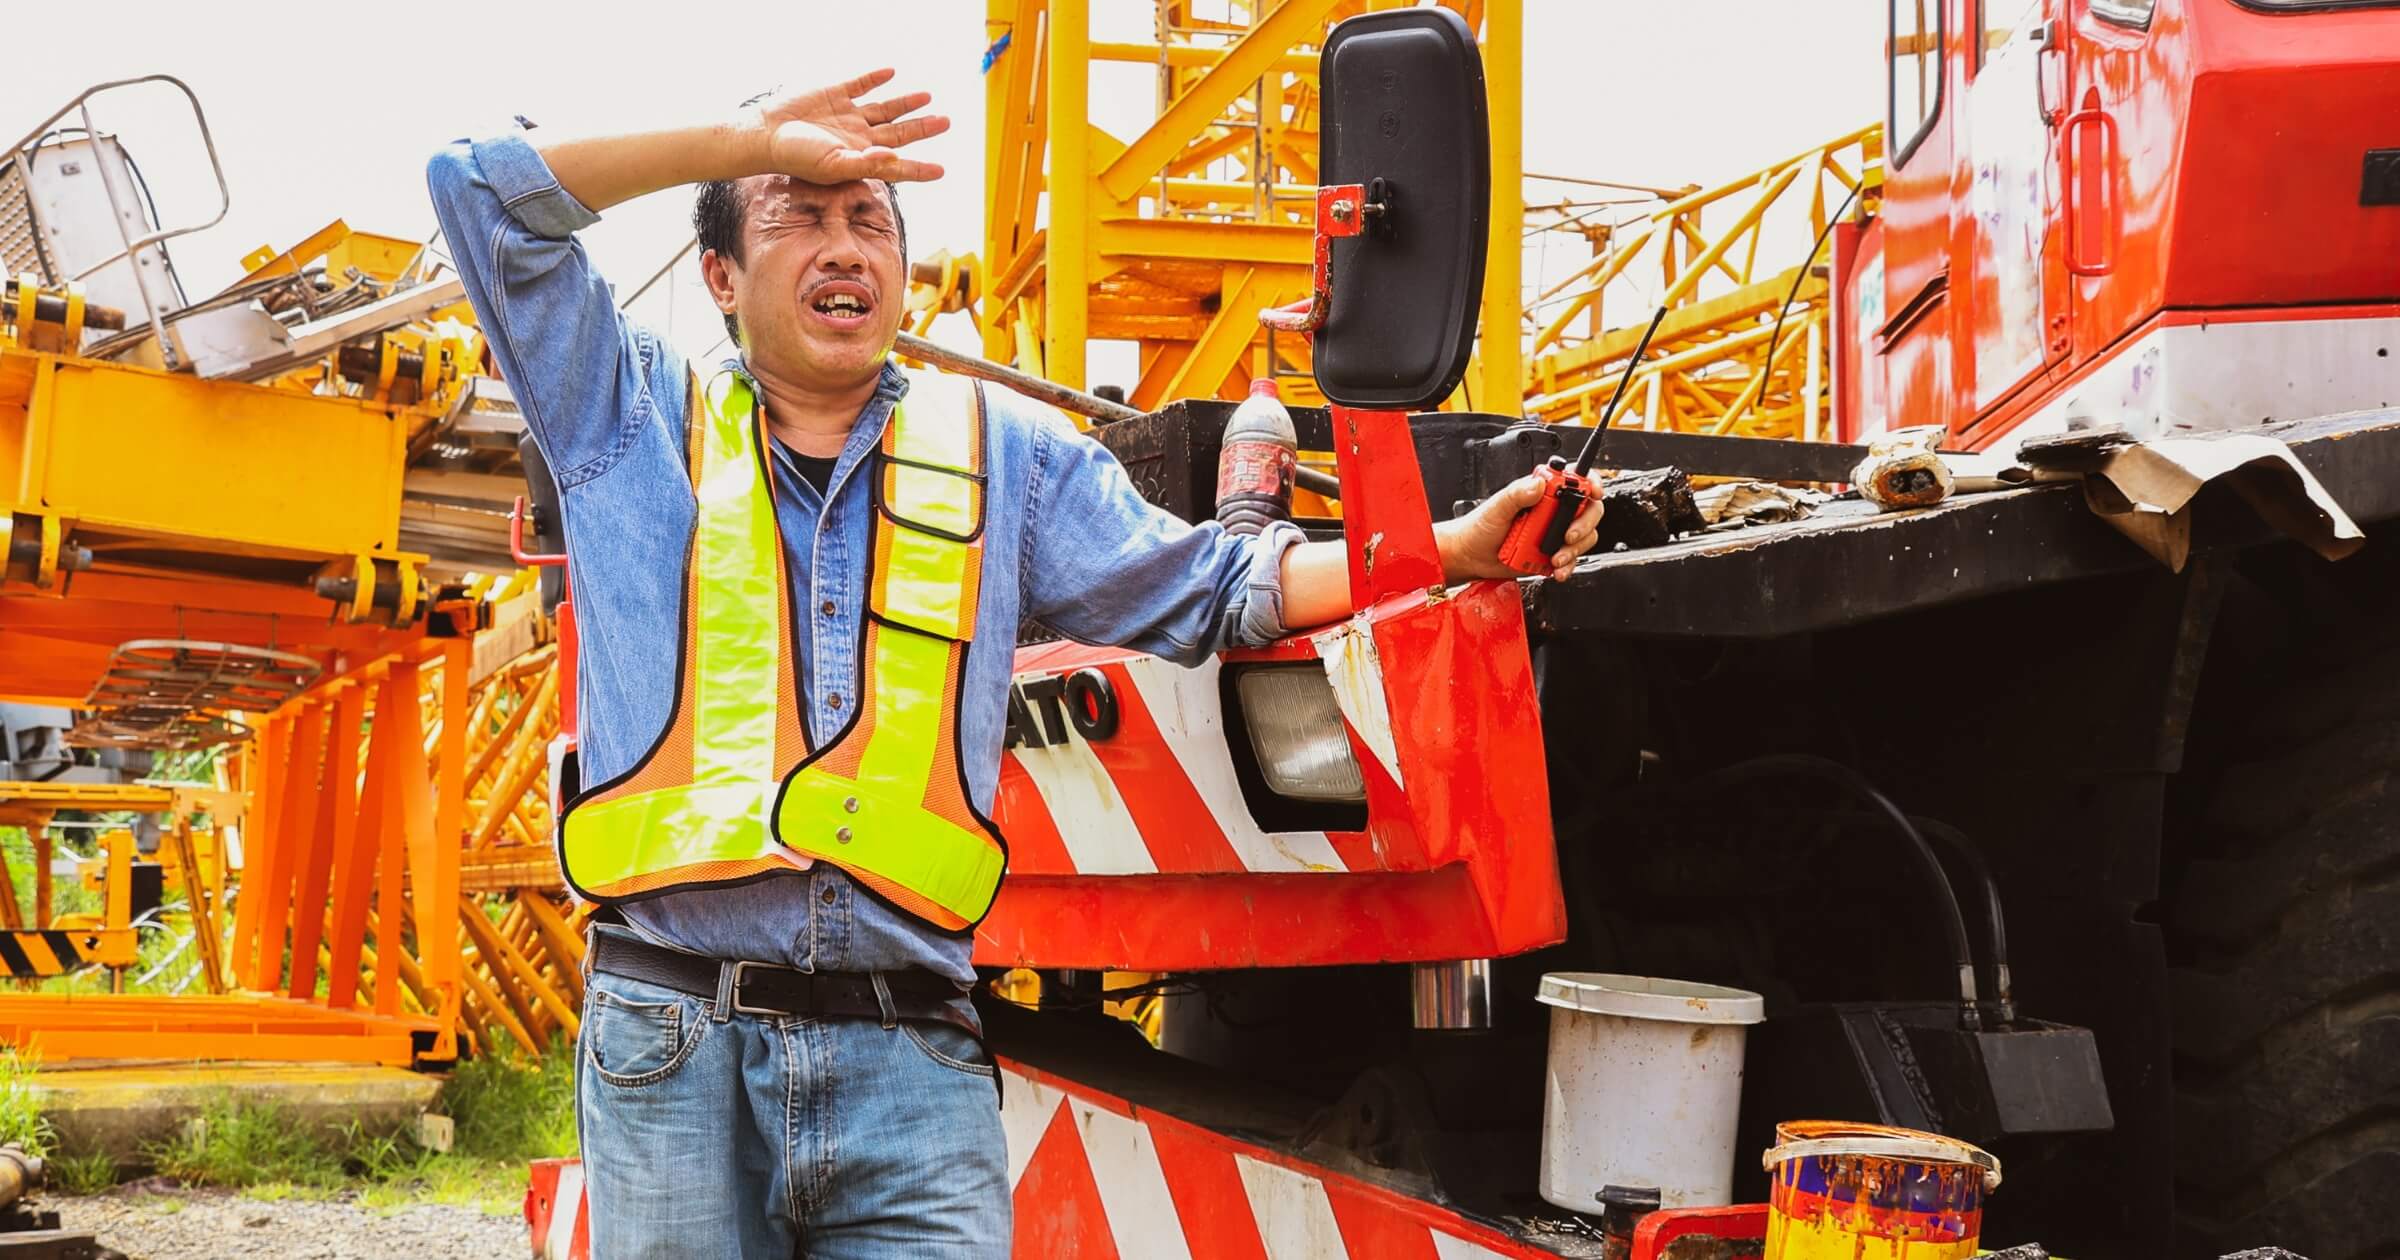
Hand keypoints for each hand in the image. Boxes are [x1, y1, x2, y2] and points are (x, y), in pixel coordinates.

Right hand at [753, 68, 950, 184]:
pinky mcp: (834, 94)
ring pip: (885, 108)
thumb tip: (895, 157)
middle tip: (946, 122)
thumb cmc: (798, 157)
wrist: (767, 133)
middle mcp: (859, 137)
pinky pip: (860, 84)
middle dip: (922, 128)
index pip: (897, 165)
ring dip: (906, 102)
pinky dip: (875, 78)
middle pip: (898, 132)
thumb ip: (867, 163)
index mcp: (862, 157)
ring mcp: (848, 115)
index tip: (940, 170)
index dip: (919, 169)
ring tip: (927, 97)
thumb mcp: (834, 165)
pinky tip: (890, 72)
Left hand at [1437, 474, 1605, 582]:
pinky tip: (1556, 569)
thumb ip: (1517, 494)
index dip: (1590, 482)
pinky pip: (1573, 559)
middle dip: (1584, 523)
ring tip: (1555, 557)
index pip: (1576, 479)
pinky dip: (1569, 565)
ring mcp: (1555, 532)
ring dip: (1576, 548)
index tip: (1593, 492)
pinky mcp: (1553, 554)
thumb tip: (1538, 484)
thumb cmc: (1479, 528)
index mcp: (1542, 491)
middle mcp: (1553, 510)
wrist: (1471, 557)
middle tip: (1568, 534)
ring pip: (1585, 536)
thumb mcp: (1496, 506)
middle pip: (1588, 510)